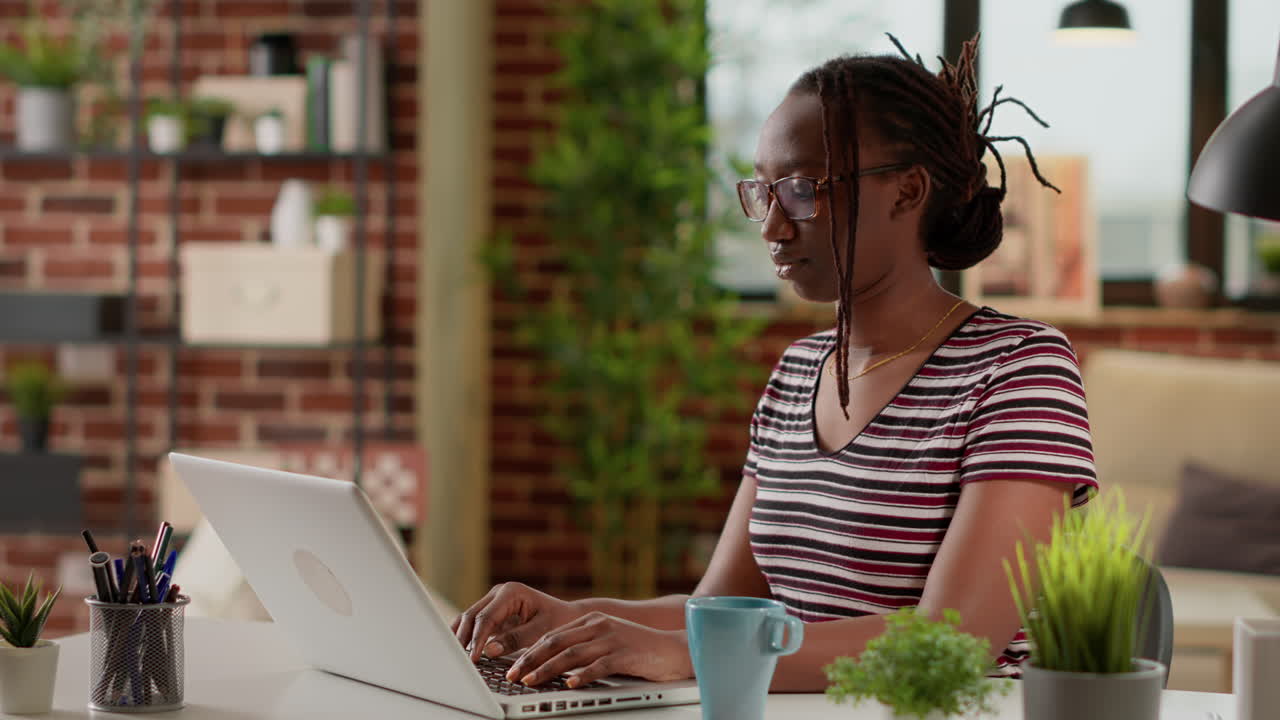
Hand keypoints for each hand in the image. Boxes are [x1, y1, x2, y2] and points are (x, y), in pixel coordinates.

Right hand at [451, 582, 580, 662]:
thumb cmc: (558, 621)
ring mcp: (492, 601)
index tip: (473, 659)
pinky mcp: (491, 612)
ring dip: (459, 637)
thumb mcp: (541, 631)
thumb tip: (489, 650)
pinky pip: (472, 624)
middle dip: (463, 639)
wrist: (566, 616)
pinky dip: (464, 636)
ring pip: (467, 618)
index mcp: (511, 592)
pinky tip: (458, 652)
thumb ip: (515, 640)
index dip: (477, 639)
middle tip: (458, 662)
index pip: (485, 617)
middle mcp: (498, 593)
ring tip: (454, 659)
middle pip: (471, 616)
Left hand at [505, 612, 691, 688]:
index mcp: (591, 620)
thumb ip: (584, 647)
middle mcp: (599, 625)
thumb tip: (555, 665)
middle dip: (531, 660)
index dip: (530, 651)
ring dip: (548, 669)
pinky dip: (582, 676)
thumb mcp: (607, 641)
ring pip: (572, 653)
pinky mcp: (625, 652)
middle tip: (514, 675)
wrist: (673, 648)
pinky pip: (599, 665)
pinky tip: (570, 684)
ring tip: (531, 681)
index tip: (513, 666)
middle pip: (557, 642)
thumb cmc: (638, 650)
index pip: (553, 635)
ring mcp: (612, 638)